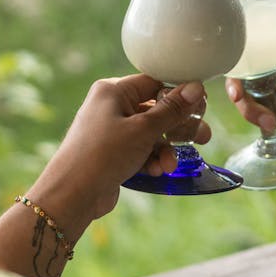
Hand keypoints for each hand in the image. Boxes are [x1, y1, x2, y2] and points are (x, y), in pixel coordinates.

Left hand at [30, 75, 209, 233]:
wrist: (72, 195)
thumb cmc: (102, 154)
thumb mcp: (143, 130)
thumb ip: (172, 109)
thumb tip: (196, 87)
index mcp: (113, 90)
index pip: (154, 82)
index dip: (179, 94)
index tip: (201, 105)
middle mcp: (111, 107)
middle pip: (156, 110)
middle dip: (178, 126)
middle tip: (203, 136)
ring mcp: (111, 131)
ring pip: (151, 134)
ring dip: (165, 149)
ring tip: (172, 163)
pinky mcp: (113, 153)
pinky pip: (141, 151)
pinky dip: (152, 159)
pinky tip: (158, 170)